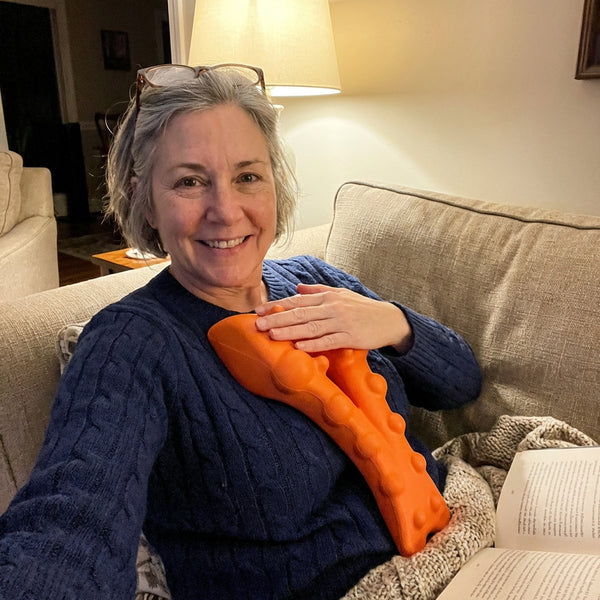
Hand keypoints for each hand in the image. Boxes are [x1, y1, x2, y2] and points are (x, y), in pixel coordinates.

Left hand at [254, 284, 413, 353]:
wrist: (390, 320)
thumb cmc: (363, 308)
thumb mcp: (341, 294)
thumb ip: (318, 290)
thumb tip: (297, 286)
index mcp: (328, 297)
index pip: (297, 300)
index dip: (277, 305)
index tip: (259, 310)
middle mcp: (332, 307)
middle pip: (300, 313)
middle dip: (277, 318)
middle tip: (258, 324)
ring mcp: (341, 322)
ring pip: (311, 326)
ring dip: (290, 331)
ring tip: (272, 335)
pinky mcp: (351, 336)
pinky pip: (329, 340)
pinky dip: (314, 344)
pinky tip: (299, 347)